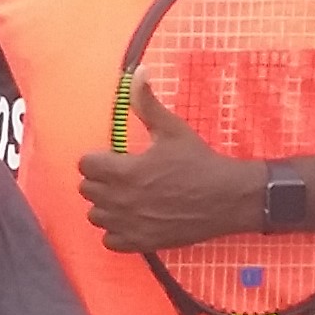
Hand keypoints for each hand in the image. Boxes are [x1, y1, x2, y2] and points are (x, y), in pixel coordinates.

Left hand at [77, 84, 264, 252]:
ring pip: (95, 216)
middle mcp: (122, 200)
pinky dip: (116, 232)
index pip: (85, 165)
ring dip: (105, 206)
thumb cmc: (199, 162)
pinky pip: (109, 241)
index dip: (97, 159)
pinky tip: (131, 220)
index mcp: (125, 171)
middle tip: (121, 176)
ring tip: (125, 197)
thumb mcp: (172, 129)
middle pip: (86, 190)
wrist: (229, 198)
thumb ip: (147, 103)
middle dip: (100, 180)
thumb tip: (137, 71)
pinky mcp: (141, 243)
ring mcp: (130, 224)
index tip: (113, 158)